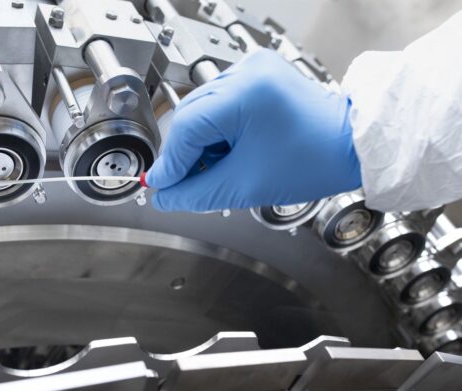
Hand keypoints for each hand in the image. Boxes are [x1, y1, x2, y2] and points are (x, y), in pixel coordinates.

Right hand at [146, 49, 361, 211]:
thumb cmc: (314, 161)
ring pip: (203, 111)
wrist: (351, 147)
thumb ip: (196, 193)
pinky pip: (220, 105)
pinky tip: (227, 152)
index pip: (187, 128)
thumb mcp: (245, 185)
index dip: (171, 162)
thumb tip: (165, 196)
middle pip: (191, 116)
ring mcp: (252, 70)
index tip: (161, 186)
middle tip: (182, 184)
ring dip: (201, 145)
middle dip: (185, 155)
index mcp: (246, 93)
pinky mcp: (258, 76)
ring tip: (215, 170)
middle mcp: (246, 72)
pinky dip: (217, 132)